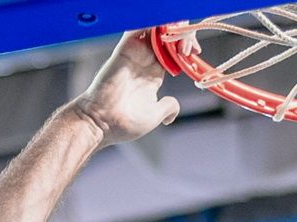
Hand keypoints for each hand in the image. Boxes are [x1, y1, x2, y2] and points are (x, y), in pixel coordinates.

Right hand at [69, 31, 181, 145]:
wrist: (101, 123)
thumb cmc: (123, 123)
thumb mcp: (154, 116)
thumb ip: (167, 108)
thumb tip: (173, 111)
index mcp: (152, 75)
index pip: (172, 52)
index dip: (185, 48)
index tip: (195, 53)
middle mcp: (144, 62)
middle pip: (166, 37)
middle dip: (183, 36)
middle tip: (192, 47)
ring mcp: (135, 54)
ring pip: (155, 29)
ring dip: (171, 28)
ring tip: (182, 38)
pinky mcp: (125, 50)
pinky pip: (138, 28)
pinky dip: (152, 24)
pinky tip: (166, 26)